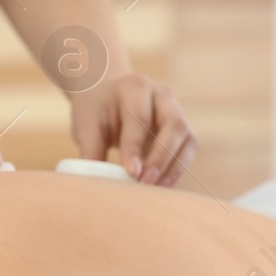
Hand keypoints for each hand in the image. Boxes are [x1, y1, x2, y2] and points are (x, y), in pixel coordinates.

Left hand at [68, 72, 196, 186]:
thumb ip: (91, 150)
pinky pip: (188, 148)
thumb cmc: (97, 110)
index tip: (131, 172)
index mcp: (135, 87)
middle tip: (146, 181)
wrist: (108, 93)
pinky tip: (163, 184)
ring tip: (156, 187)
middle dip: (161, 157)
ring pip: (187, 137)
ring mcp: (176, 109)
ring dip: (175, 166)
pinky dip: (178, 167)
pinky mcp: (181, 127)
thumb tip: (94, 181)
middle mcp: (161, 95)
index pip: (140, 118)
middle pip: (173, 124)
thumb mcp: (86, 125)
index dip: (136, 147)